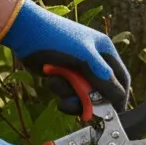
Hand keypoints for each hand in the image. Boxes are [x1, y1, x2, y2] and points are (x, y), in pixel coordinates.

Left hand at [0, 0, 129, 113]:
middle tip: (82, 107)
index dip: (118, 96)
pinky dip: (61, 89)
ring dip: (72, 94)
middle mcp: (94, 60)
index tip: (113, 113)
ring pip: (84, 93)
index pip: (121, 79)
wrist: (24, 31)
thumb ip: (104, 79)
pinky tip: (51, 79)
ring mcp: (78, 67)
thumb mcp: (85, 59)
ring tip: (57, 83)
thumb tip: (120, 98)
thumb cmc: (58, 39)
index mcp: (105, 51)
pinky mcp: (63, 74)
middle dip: (90, 98)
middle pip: (101, 89)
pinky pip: (69, 91)